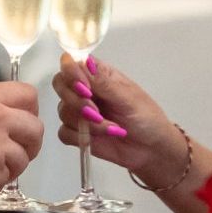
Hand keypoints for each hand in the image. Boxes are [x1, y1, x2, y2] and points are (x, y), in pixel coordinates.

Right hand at [51, 54, 188, 185]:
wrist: (151, 149)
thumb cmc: (146, 118)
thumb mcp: (129, 97)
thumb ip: (104, 83)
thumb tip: (83, 63)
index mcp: (98, 75)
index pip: (71, 63)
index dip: (72, 74)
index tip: (85, 88)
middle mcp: (85, 90)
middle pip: (60, 85)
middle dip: (76, 101)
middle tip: (96, 112)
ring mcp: (80, 112)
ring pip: (63, 111)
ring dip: (86, 123)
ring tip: (111, 128)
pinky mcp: (78, 133)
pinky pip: (64, 132)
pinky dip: (80, 137)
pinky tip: (99, 138)